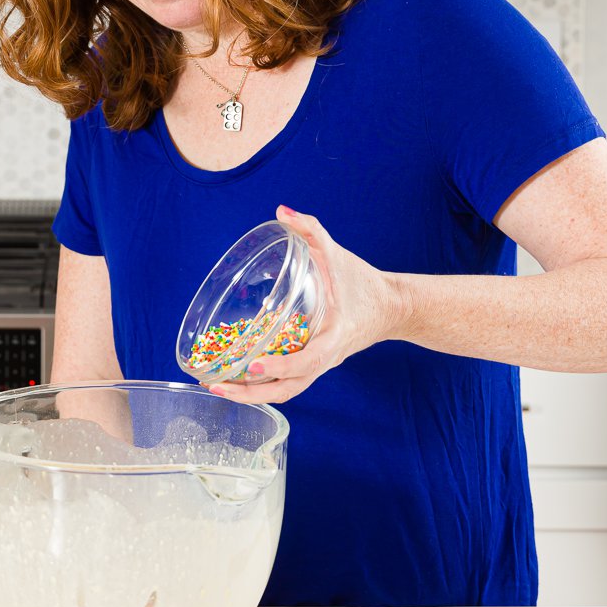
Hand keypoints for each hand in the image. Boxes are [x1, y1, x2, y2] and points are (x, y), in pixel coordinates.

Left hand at [210, 205, 405, 403]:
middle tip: (217, 384)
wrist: (390, 307)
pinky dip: (260, 385)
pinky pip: (286, 383)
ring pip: (284, 392)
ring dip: (250, 394)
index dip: (281, 366)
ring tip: (216, 385)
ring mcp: (319, 367)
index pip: (308, 361)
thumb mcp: (338, 253)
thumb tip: (282, 211)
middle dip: (251, 393)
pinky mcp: (313, 366)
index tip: (253, 364)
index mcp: (335, 336)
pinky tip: (234, 376)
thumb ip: (311, 229)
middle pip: (288, 389)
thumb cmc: (362, 282)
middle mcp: (326, 358)